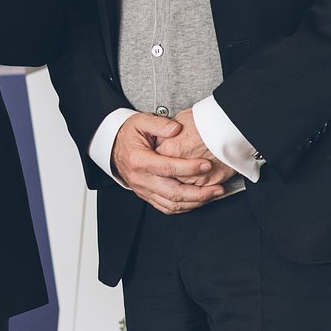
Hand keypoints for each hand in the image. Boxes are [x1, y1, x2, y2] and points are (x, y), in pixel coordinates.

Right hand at [111, 113, 226, 214]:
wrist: (113, 146)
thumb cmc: (129, 133)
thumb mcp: (141, 121)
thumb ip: (159, 124)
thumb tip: (176, 128)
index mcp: (139, 160)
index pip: (167, 168)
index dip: (189, 168)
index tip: (207, 164)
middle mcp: (140, 179)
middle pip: (173, 193)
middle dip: (199, 192)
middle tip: (218, 187)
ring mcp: (143, 189)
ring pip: (171, 204)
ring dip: (195, 202)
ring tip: (213, 194)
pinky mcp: (146, 195)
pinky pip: (166, 208)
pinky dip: (184, 208)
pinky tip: (198, 201)